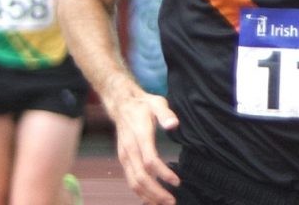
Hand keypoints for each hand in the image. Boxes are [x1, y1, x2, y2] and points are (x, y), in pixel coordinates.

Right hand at [102, 77, 180, 204]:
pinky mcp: (124, 159)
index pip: (150, 160)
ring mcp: (125, 156)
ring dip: (147, 196)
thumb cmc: (142, 105)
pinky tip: (150, 198)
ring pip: (133, 182)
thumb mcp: (157, 103)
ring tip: (163, 203)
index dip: (163, 173)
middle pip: (140, 177)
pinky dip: (140, 192)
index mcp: (139, 136)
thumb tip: (174, 124)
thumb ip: (165, 114)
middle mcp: (130, 149)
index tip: (177, 181)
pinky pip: (130, 179)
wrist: (121, 104)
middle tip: (171, 201)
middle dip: (156, 192)